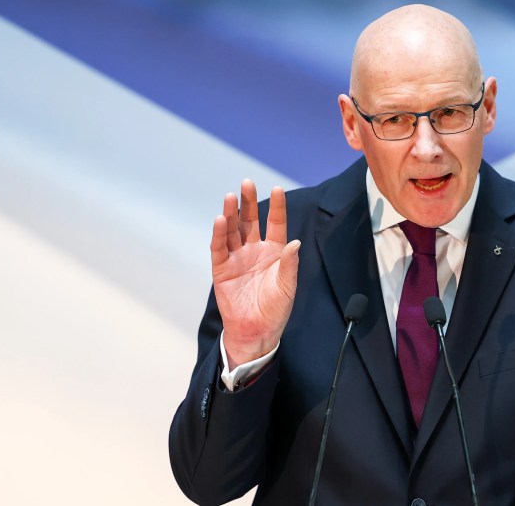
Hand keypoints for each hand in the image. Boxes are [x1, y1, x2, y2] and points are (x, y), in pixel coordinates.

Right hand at [210, 179, 300, 367]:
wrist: (256, 331)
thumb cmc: (275, 309)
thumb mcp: (287, 287)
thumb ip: (289, 265)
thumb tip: (295, 243)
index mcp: (275, 252)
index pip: (275, 224)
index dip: (276, 207)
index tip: (276, 189)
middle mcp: (255, 250)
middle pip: (250, 221)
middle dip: (249, 202)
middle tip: (247, 183)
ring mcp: (237, 258)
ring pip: (233, 230)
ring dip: (231, 213)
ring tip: (230, 196)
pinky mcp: (222, 269)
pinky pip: (219, 248)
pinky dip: (219, 234)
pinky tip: (221, 220)